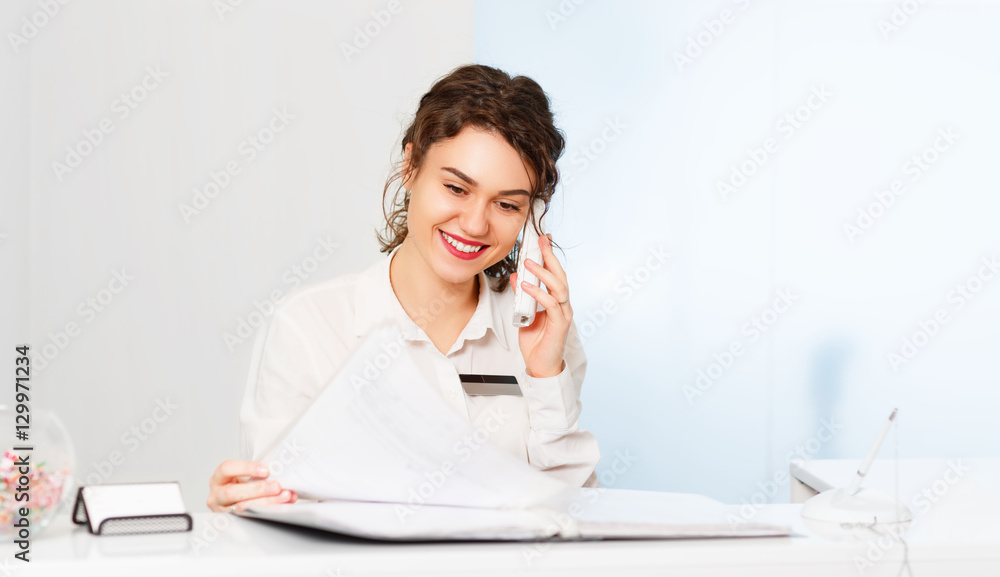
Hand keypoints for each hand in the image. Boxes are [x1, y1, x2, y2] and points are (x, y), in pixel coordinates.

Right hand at [206, 459, 296, 512]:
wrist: (241, 500)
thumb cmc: (243, 486)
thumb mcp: (245, 476)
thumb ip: (259, 473)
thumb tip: (282, 472)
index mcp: (219, 478)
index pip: (226, 469)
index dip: (246, 468)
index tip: (266, 470)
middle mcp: (217, 495)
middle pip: (232, 492)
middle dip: (257, 489)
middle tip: (277, 486)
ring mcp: (223, 511)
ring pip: (241, 508)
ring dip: (266, 502)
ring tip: (284, 496)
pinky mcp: (233, 522)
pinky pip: (251, 518)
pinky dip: (269, 512)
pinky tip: (281, 507)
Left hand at [510, 233, 570, 378]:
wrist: (540, 366)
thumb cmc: (535, 342)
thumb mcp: (523, 313)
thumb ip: (522, 295)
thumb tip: (516, 276)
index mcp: (556, 300)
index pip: (555, 273)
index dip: (550, 256)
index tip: (542, 240)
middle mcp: (563, 304)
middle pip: (560, 275)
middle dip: (550, 256)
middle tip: (540, 241)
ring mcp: (563, 314)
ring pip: (558, 287)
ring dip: (543, 273)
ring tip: (529, 262)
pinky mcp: (559, 324)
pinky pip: (551, 304)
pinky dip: (538, 293)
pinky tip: (526, 286)